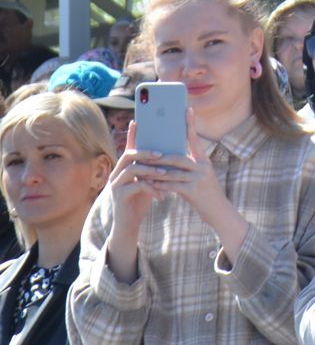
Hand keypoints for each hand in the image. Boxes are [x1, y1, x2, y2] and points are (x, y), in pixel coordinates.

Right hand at [102, 120, 163, 278]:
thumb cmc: (141, 199)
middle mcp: (117, 173)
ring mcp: (116, 184)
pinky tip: (161, 194)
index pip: (129, 147)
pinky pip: (135, 186)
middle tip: (162, 153)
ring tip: (164, 173)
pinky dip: (150, 188)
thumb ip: (153, 168)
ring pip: (131, 169)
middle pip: (129, 155)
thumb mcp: (148, 181)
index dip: (132, 134)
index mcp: (125, 167)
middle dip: (146, 152)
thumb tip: (169, 153)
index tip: (137, 120)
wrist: (130, 223)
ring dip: (150, 170)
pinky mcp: (119, 196)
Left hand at [135, 110, 229, 221]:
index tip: (187, 109)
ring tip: (141, 170)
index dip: (191, 124)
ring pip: (171, 172)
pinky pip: (172, 185)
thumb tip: (167, 159)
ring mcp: (199, 178)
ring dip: (154, 172)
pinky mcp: (194, 190)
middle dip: (158, 156)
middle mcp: (203, 166)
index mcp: (204, 160)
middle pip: (177, 157)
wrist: (218, 211)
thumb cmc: (205, 193)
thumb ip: (187, 167)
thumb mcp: (200, 176)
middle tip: (143, 153)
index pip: (195, 139)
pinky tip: (149, 184)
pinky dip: (159, 185)